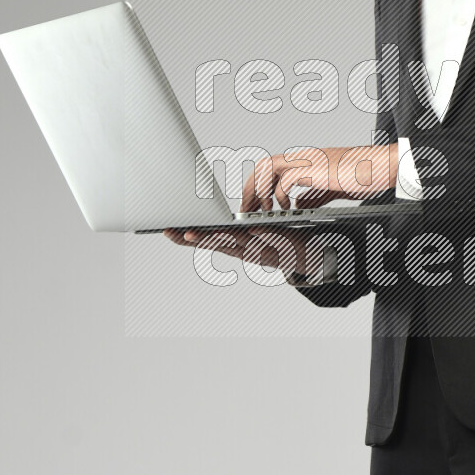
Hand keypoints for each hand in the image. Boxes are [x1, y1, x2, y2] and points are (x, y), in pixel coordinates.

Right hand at [163, 225, 311, 273]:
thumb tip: (210, 219)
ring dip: (221, 238)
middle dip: (197, 238)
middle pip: (217, 243)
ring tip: (204, 233)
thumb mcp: (246, 238)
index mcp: (235, 247)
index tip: (167, 231)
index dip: (186, 238)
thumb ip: (228, 231)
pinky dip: (259, 234)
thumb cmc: (274, 243)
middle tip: (178, 232)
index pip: (206, 242)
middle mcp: (245, 250)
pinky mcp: (282, 243)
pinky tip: (249, 229)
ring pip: (239, 242)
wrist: (307, 256)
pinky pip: (269, 238)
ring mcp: (263, 248)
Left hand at [241, 144, 397, 211]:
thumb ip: (313, 194)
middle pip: (263, 166)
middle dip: (250, 188)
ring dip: (261, 190)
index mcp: (305, 161)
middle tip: (246, 209)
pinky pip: (288, 181)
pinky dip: (283, 197)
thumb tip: (298, 204)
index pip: (270, 168)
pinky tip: (287, 209)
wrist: (382, 167)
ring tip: (261, 210)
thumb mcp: (331, 188)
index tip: (252, 205)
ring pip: (268, 168)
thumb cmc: (364, 175)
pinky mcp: (316, 169)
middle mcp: (303, 157)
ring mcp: (308, 161)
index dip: (257, 186)